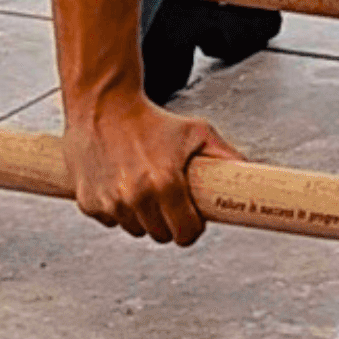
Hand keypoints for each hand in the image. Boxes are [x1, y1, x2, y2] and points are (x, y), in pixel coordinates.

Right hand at [64, 91, 239, 245]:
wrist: (103, 104)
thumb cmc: (150, 118)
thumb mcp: (195, 131)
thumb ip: (224, 155)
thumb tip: (249, 174)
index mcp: (164, 183)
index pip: (186, 234)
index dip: (192, 227)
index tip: (190, 218)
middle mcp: (135, 197)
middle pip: (161, 235)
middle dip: (167, 221)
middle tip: (166, 198)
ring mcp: (109, 202)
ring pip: (135, 230)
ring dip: (141, 216)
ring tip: (142, 186)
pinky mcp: (88, 203)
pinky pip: (110, 221)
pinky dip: (116, 209)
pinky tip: (119, 183)